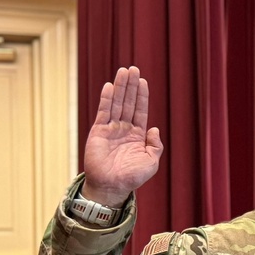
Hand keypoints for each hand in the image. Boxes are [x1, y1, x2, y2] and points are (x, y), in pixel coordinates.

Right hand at [82, 66, 163, 205]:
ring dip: (120, 87)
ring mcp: (111, 129)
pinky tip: (110, 86)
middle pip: (129, 102)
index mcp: (138, 135)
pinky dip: (107, 99)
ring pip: (117, 104)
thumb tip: (154, 128)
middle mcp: (124, 129)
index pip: (140, 110)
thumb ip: (155, 145)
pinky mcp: (98, 132)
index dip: (142, 96)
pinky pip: (103, 112)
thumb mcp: (151, 162)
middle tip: (133, 68)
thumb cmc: (132, 177)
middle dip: (131, 86)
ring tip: (124, 71)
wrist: (112, 187)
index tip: (143, 80)